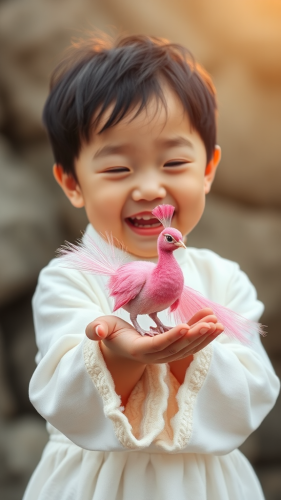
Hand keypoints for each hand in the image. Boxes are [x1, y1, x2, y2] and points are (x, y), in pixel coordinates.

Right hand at [85, 308, 222, 364]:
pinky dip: (203, 333)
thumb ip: (97, 329)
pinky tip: (215, 323)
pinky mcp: (173, 348)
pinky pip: (190, 343)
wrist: (119, 346)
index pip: (157, 345)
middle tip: (211, 322)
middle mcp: (155, 355)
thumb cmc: (110, 333)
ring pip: (188, 347)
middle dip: (196, 335)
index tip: (186, 327)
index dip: (171, 337)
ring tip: (217, 322)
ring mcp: (166, 354)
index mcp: (139, 349)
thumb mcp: (100, 328)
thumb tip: (100, 331)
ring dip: (204, 335)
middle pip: (178, 347)